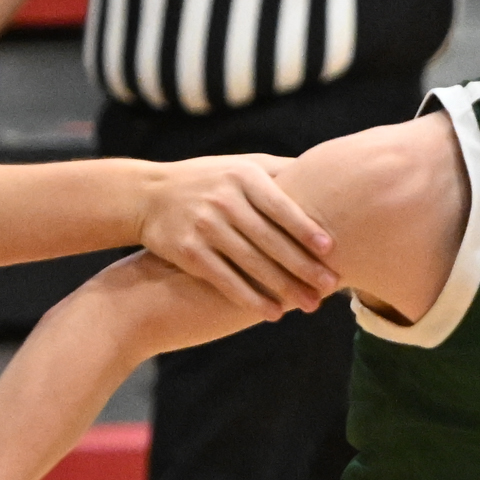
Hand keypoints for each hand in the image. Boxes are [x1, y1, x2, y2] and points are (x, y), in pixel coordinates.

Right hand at [142, 155, 339, 314]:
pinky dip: (249, 298)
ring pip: (251, 263)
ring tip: (310, 305)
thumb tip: (327, 173)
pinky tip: (272, 313)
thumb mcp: (239, 166)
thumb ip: (278, 171)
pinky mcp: (188, 250)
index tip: (330, 250)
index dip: (305, 228)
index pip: (280, 205)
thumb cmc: (209, 181)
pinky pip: (225, 279)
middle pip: (270, 239)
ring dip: (283, 287)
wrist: (148, 195)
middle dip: (302, 266)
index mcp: (242, 177)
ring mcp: (204, 226)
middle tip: (331, 286)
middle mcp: (224, 199)